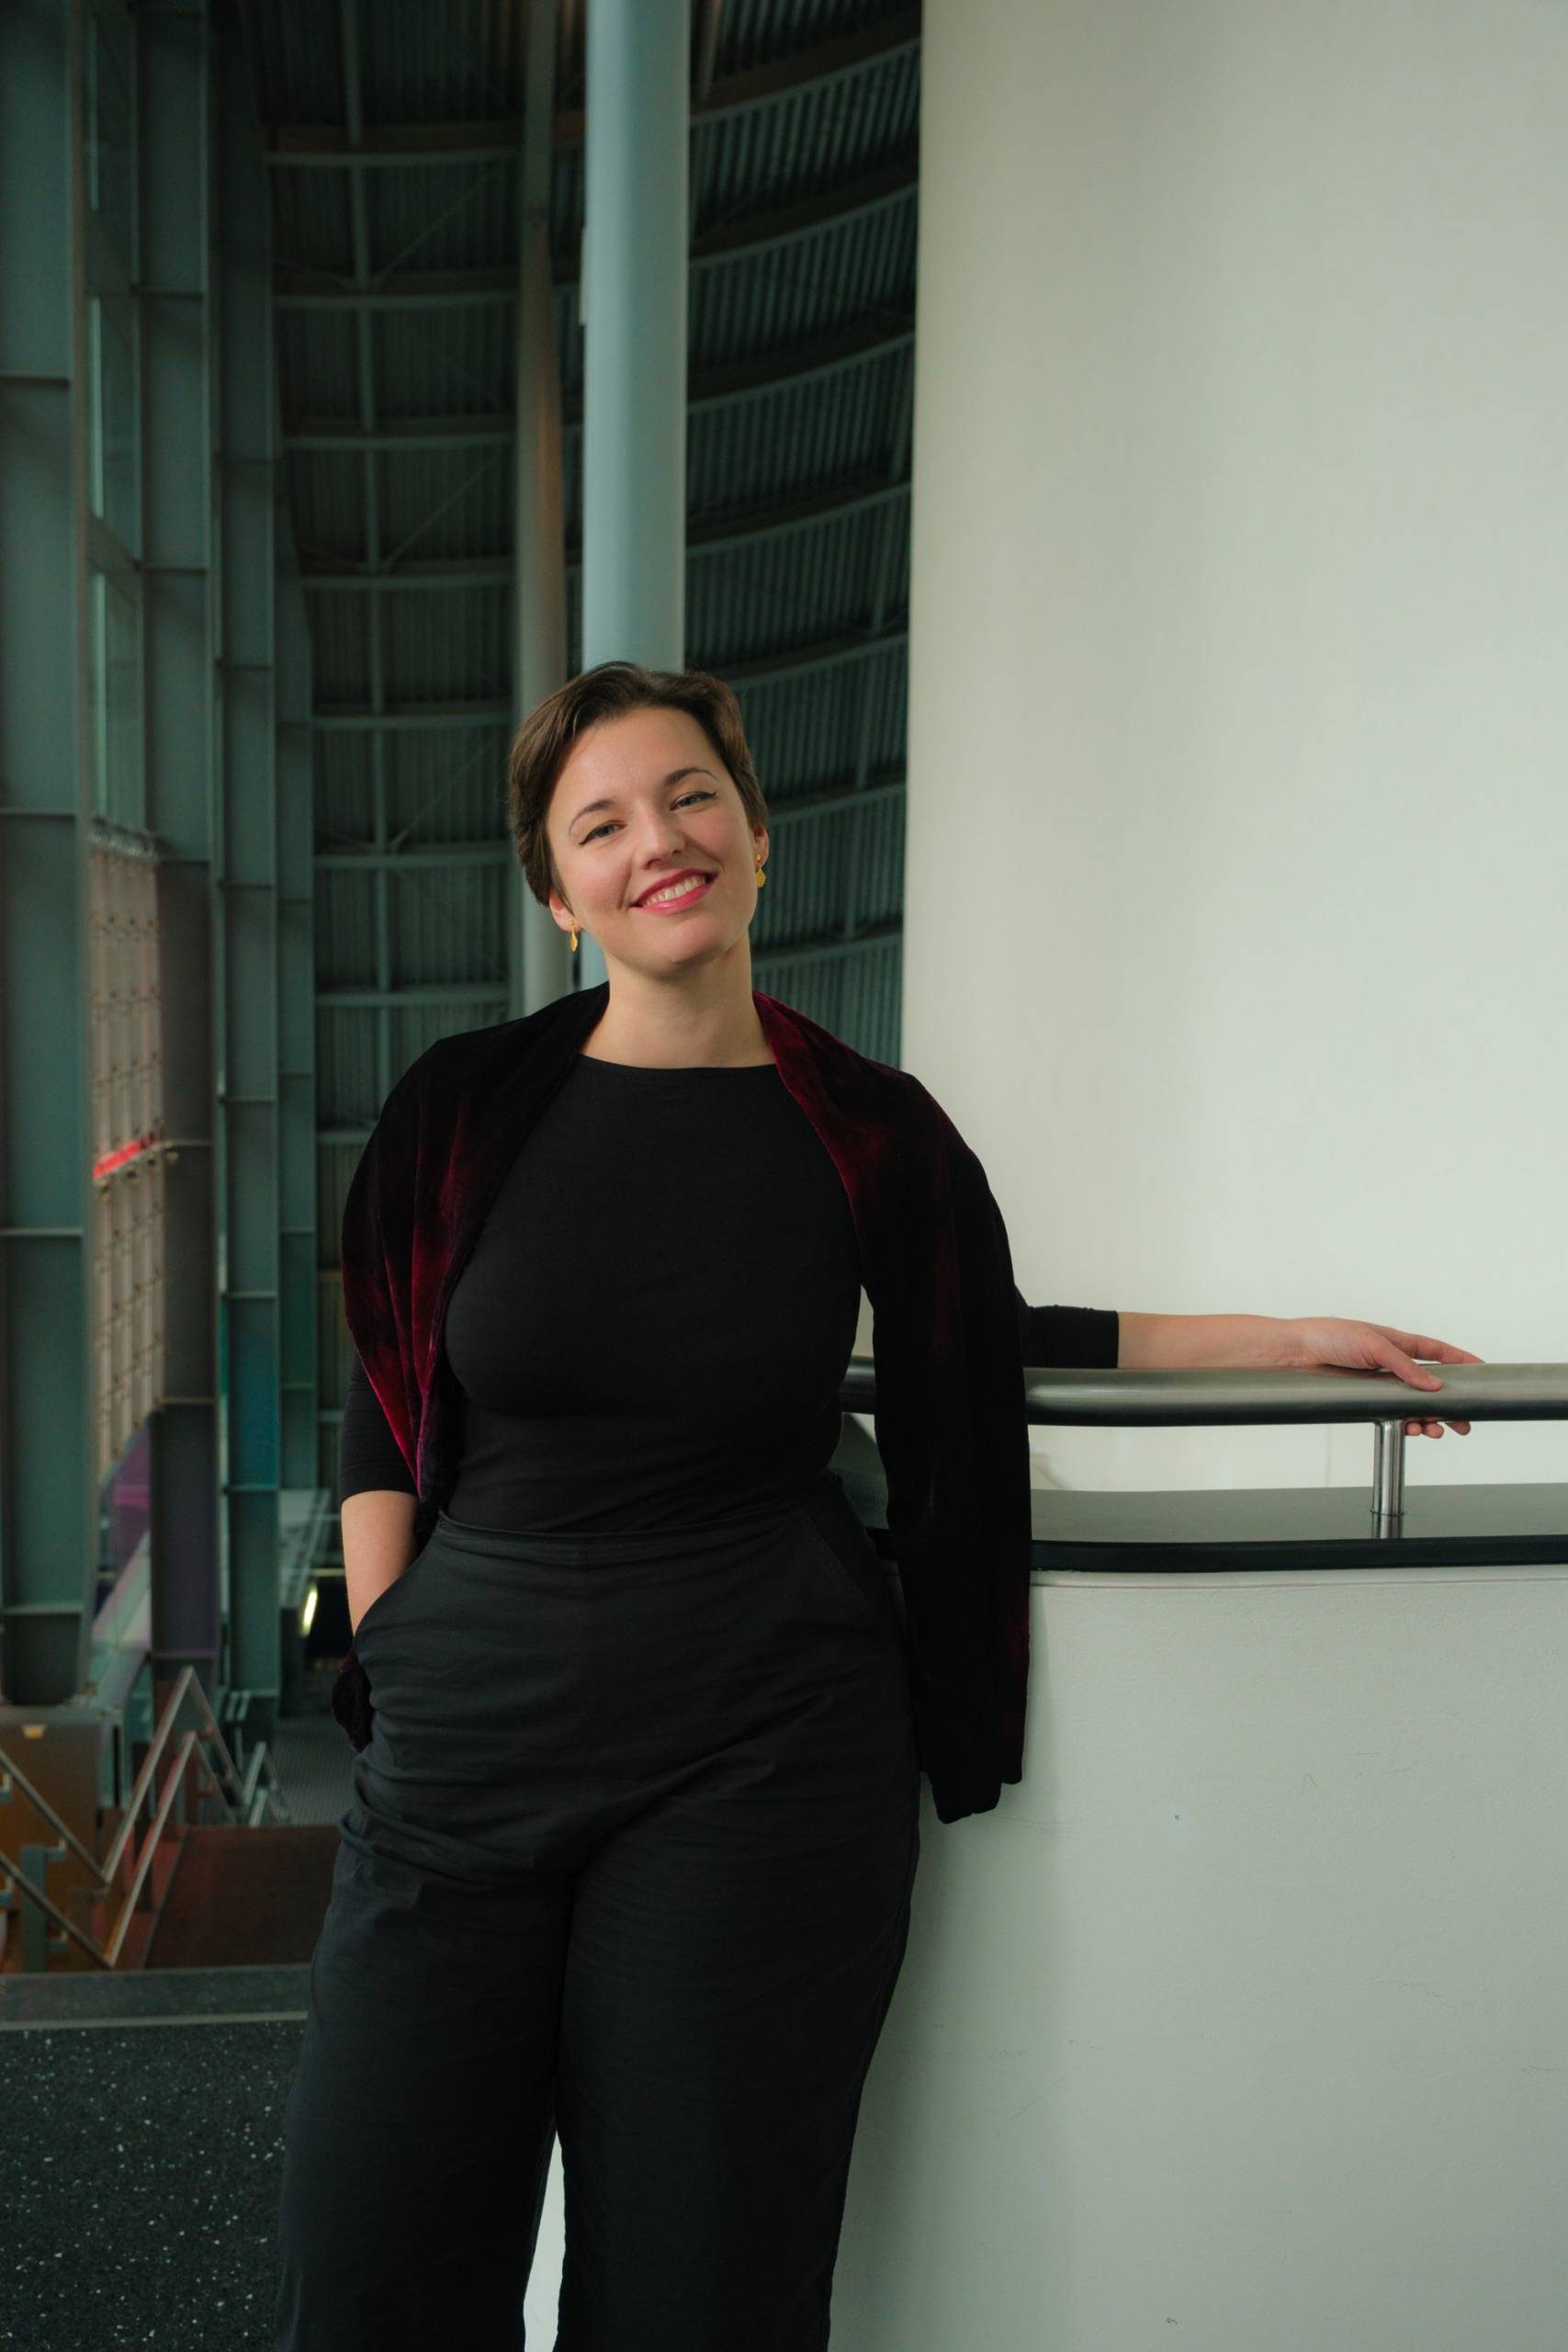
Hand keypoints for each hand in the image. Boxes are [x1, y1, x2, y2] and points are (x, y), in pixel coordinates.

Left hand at [1279, 1318, 1483, 1437]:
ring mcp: (1381, 1383)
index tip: (1483, 1371)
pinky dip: (1408, 1424)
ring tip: (1435, 1430)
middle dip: (1450, 1405)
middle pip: (1431, 1386)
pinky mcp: (1367, 1400)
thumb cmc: (1330, 1337)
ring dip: (1429, 1418)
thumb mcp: (1374, 1345)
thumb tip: (1434, 1385)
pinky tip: (1414, 1429)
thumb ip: (1405, 1366)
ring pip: (1415, 1405)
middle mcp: (1393, 1363)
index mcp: (1398, 1342)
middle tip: (1465, 1423)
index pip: (1438, 1351)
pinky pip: (1395, 1414)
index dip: (1461, 1361)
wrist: (1295, 1354)